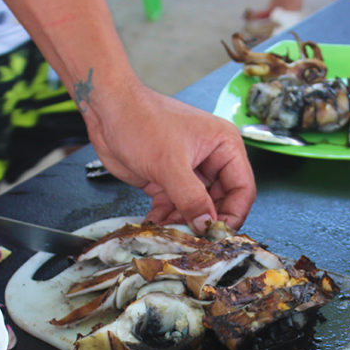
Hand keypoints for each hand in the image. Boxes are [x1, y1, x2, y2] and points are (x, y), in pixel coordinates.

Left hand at [86, 86, 255, 232]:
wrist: (107, 110)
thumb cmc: (140, 120)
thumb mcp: (169, 163)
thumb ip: (191, 198)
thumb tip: (206, 226)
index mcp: (224, 146)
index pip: (243, 189)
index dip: (233, 215)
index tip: (218, 235)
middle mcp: (211, 160)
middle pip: (221, 203)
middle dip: (205, 222)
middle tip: (193, 239)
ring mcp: (189, 172)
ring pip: (196, 209)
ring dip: (184, 224)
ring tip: (170, 233)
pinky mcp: (168, 181)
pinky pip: (175, 208)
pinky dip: (166, 219)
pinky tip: (154, 225)